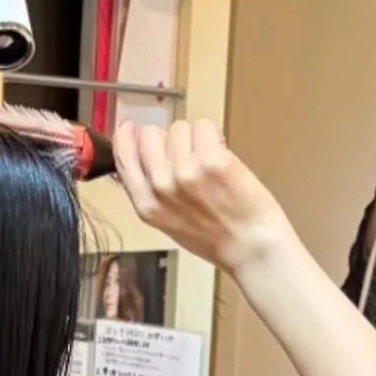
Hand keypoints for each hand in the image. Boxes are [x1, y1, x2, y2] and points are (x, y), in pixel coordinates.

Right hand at [114, 119, 293, 276]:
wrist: (252, 248)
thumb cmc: (216, 238)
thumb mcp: (169, 222)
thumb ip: (150, 191)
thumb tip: (138, 153)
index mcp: (147, 205)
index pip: (123, 155)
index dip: (128, 136)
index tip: (135, 129)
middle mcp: (161, 187)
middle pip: (150, 134)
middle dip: (168, 140)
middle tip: (189, 158)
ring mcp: (185, 172)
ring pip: (179, 128)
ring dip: (195, 139)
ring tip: (210, 165)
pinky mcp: (212, 160)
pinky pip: (204, 127)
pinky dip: (215, 137)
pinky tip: (223, 159)